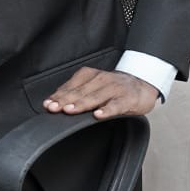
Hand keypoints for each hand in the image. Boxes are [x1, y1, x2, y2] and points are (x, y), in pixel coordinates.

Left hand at [43, 67, 158, 118]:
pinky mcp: (127, 98)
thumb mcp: (93, 86)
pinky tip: (98, 115)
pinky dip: (107, 110)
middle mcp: (100, 79)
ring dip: (81, 104)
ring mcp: (114, 88)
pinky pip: (116, 105)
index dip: (58, 96)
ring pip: (95, 97)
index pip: (70, 86)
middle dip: (65, 100)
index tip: (47, 104)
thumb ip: (76, 92)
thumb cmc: (113, 88)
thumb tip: (53, 102)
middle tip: (54, 108)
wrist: (142, 84)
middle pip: (79, 92)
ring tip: (70, 110)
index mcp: (89, 75)